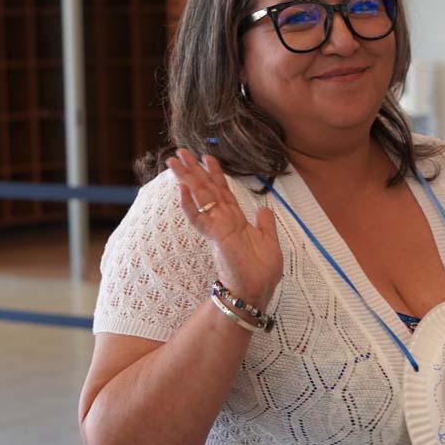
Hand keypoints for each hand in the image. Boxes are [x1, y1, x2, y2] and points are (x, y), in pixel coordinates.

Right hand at [167, 149, 282, 307]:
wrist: (256, 292)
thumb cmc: (261, 272)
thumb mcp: (269, 242)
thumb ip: (265, 225)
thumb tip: (264, 210)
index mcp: (235, 221)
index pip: (223, 192)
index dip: (215, 174)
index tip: (207, 157)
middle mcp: (224, 221)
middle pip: (206, 190)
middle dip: (194, 170)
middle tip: (180, 152)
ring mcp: (218, 228)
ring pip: (200, 198)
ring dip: (187, 179)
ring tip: (175, 162)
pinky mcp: (217, 237)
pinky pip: (200, 218)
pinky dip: (190, 204)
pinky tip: (182, 188)